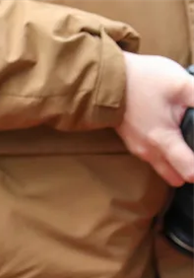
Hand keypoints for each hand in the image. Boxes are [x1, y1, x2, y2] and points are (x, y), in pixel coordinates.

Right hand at [116, 53, 193, 186]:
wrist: (110, 82)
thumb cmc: (145, 82)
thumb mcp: (182, 85)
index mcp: (163, 142)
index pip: (189, 172)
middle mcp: (150, 153)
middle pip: (176, 178)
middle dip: (190, 171)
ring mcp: (140, 151)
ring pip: (165, 170)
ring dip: (179, 165)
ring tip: (190, 148)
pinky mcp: (134, 145)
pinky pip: (155, 159)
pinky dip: (167, 156)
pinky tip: (174, 139)